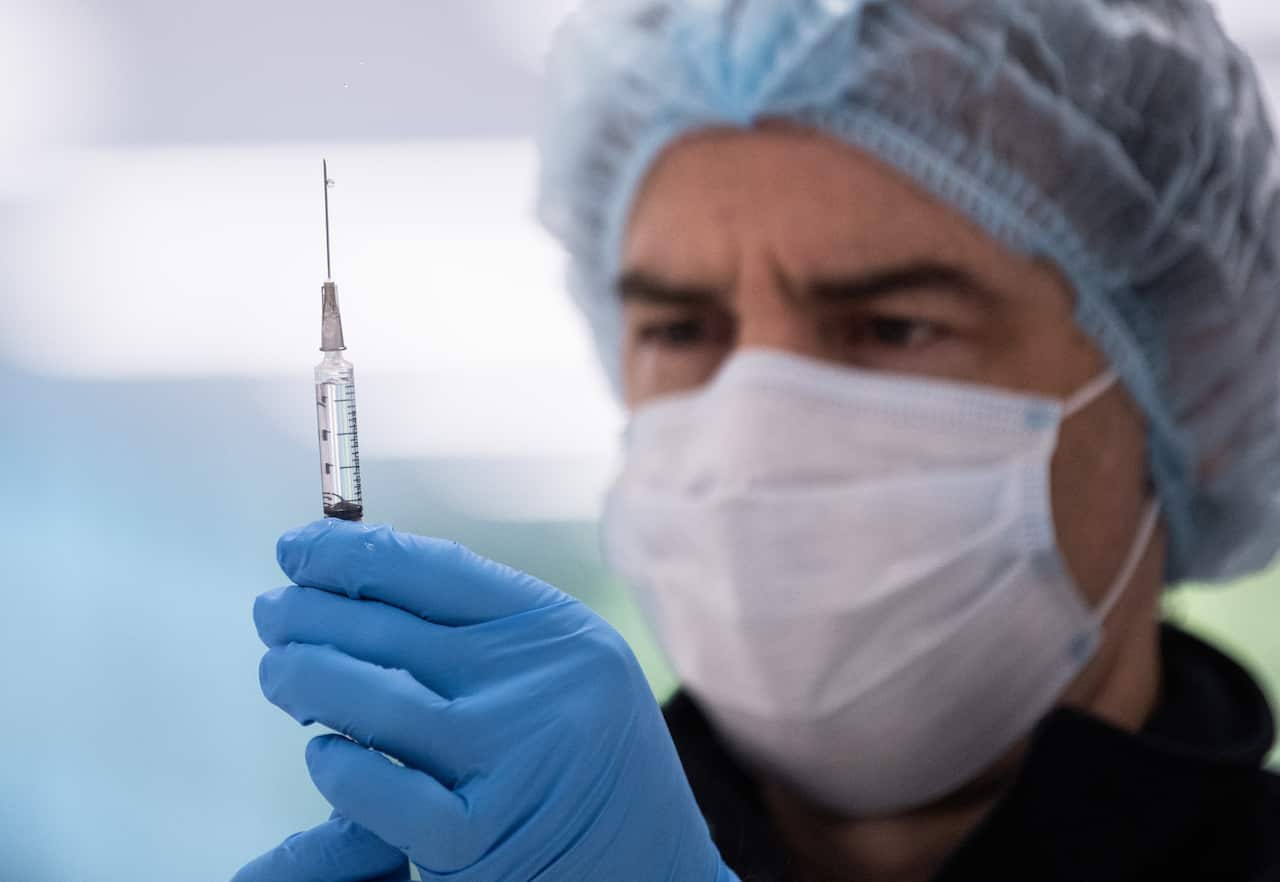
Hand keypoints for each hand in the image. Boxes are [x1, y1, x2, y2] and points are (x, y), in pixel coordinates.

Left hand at [246, 519, 737, 881]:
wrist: (657, 877)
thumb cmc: (592, 767)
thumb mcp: (568, 675)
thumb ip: (489, 634)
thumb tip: (359, 583)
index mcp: (559, 632)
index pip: (433, 569)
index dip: (349, 552)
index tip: (297, 548)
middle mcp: (541, 684)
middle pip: (390, 629)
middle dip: (309, 614)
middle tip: (272, 612)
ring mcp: (511, 760)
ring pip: (371, 699)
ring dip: (303, 677)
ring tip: (278, 670)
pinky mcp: (481, 841)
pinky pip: (378, 790)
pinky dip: (337, 768)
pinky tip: (324, 753)